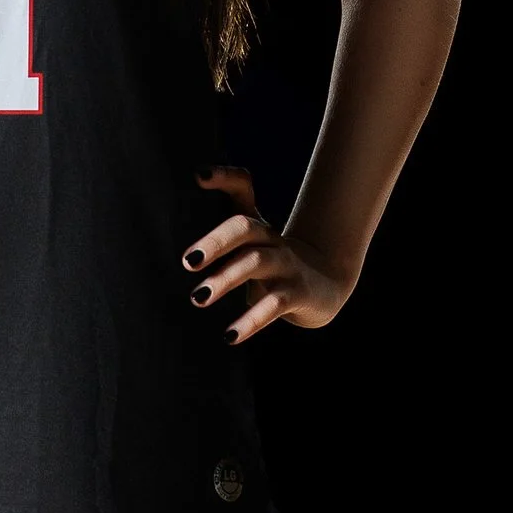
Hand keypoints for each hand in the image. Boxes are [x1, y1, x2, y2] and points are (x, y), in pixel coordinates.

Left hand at [181, 165, 348, 343]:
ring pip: (255, 264)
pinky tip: (229, 336)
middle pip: (244, 227)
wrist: (325, 284)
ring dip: (225, 279)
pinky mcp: (297, 293)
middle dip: (215, 241)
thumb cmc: (272, 260)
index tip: (200, 176)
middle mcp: (270, 238)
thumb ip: (220, 231)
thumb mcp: (249, 245)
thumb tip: (190, 204)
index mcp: (256, 224)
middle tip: (188, 262)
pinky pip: (272, 306)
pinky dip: (250, 321)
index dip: (223, 178)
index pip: (241, 190)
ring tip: (197, 298)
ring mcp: (286, 264)